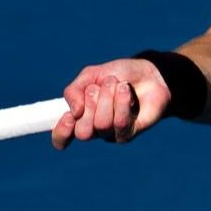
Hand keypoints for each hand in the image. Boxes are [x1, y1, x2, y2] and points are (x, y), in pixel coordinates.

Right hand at [50, 57, 167, 148]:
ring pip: (101, 124)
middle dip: (90, 105)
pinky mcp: (129, 133)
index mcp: (79, 117)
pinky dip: (121, 102)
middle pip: (83, 132)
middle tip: (98, 89)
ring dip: (107, 98)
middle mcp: (94, 129)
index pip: (62, 137)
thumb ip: (73, 91)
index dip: (62, 131)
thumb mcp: (90, 75)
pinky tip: (125, 89)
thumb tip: (73, 113)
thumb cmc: (118, 75)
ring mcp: (112, 133)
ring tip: (116, 84)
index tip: (70, 115)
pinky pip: (120, 123)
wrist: (148, 72)